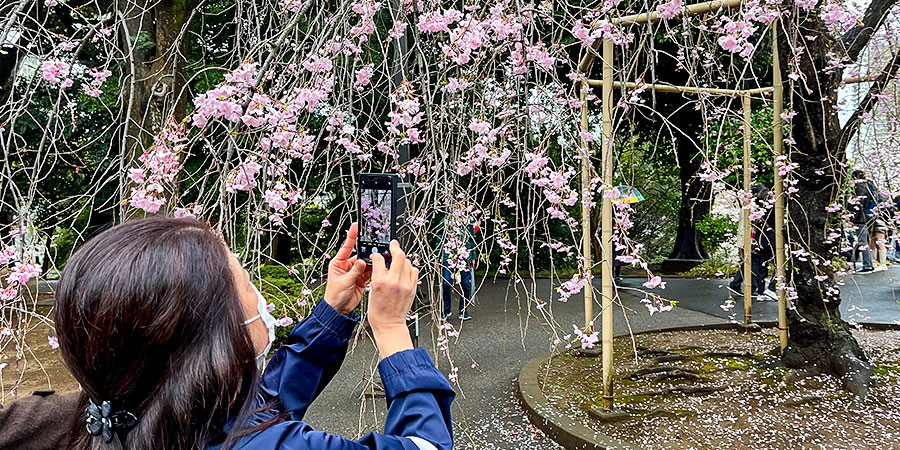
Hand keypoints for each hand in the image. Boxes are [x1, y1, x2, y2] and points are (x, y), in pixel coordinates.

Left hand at [323, 223, 371, 314]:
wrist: (339, 309)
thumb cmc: (335, 296)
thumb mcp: (344, 282)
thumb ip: (354, 271)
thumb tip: (361, 261)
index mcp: (338, 263)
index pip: (346, 247)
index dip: (352, 236)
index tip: (356, 226)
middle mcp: (346, 265)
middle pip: (359, 254)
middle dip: (367, 251)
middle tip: (375, 247)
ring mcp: (355, 272)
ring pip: (366, 262)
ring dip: (371, 262)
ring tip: (379, 259)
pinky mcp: (361, 278)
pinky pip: (369, 271)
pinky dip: (374, 270)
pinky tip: (378, 268)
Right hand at [369, 241, 417, 357]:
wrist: (389, 325)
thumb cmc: (378, 312)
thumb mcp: (371, 291)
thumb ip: (377, 276)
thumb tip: (380, 263)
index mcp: (379, 282)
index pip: (380, 259)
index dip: (378, 254)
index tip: (377, 254)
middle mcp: (394, 282)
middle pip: (399, 255)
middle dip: (395, 247)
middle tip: (393, 245)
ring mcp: (405, 285)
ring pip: (407, 262)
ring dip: (402, 259)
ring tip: (398, 261)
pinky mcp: (412, 289)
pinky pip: (414, 271)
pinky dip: (409, 268)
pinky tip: (404, 271)